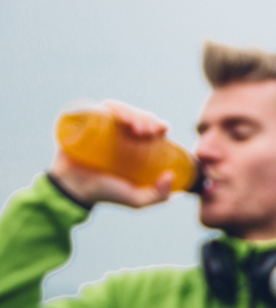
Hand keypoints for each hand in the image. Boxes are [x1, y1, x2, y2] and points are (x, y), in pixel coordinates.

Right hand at [49, 100, 174, 207]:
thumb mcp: (137, 199)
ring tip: (136, 127)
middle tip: (148, 132)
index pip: (152, 127)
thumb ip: (159, 195)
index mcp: (136, 144)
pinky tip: (120, 118)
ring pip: (122, 110)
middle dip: (148, 118)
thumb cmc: (106, 193)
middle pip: (138, 116)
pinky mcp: (86, 121)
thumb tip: (171, 175)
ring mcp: (102, 126)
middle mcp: (121, 133)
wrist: (73, 190)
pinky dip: (114, 108)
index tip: (162, 132)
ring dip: (132, 113)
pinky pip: (100, 108)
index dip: (159, 124)